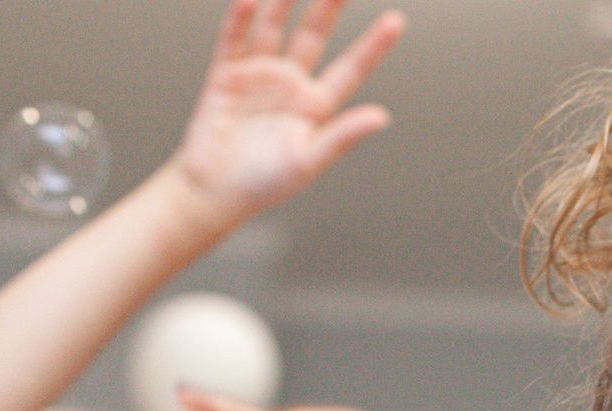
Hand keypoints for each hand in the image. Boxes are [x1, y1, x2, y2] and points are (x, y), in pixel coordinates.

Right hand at [171, 0, 404, 223]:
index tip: (396, 20)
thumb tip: (382, 117)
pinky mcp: (226, 73)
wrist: (215, 190)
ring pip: (275, 26)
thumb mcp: (309, 161)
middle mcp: (291, 83)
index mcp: (317, 106)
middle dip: (329, 6)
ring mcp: (259, 74)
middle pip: (314, 34)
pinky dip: (242, 17)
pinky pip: (235, 37)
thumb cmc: (265, 183)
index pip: (351, 67)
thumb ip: (343, 136)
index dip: (373, 45)